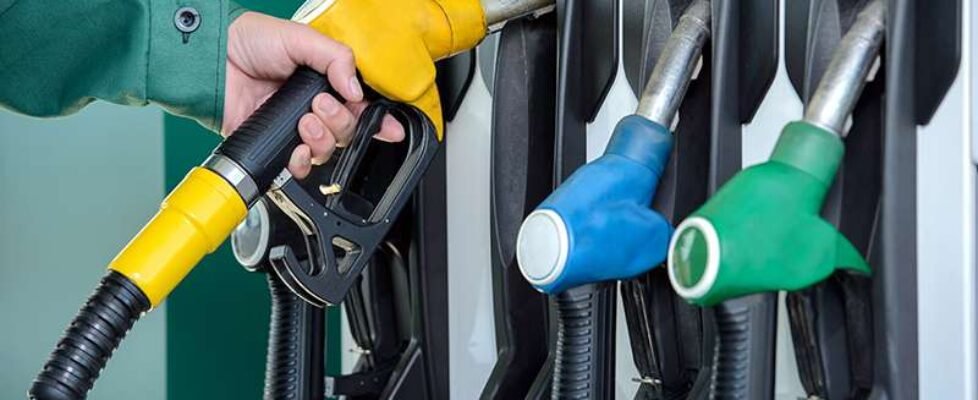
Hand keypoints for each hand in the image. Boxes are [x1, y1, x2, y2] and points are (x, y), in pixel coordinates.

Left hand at [223, 12, 403, 177]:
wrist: (211, 60)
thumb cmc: (249, 41)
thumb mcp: (300, 38)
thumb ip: (335, 59)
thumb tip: (355, 90)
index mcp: (325, 82)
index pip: (360, 106)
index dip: (379, 121)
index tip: (391, 130)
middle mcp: (312, 107)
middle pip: (347, 131)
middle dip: (340, 121)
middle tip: (319, 104)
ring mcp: (293, 128)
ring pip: (326, 150)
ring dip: (321, 138)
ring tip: (303, 120)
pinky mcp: (273, 145)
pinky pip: (298, 166)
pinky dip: (300, 161)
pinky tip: (295, 145)